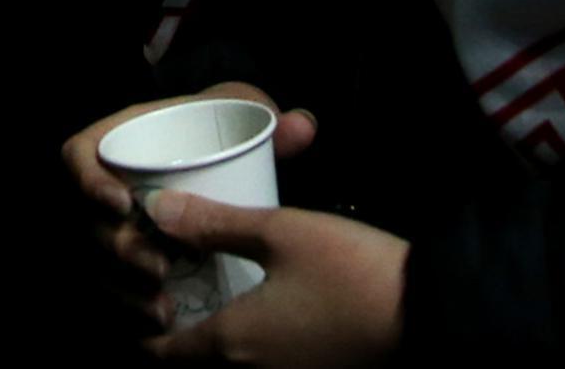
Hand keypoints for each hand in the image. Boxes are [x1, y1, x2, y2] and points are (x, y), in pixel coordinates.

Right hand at [63, 84, 318, 316]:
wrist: (225, 149)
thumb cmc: (224, 127)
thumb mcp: (244, 114)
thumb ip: (273, 125)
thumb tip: (302, 126)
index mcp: (123, 138)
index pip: (79, 155)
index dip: (89, 181)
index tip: (124, 204)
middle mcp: (108, 184)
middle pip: (87, 221)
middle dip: (120, 250)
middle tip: (160, 268)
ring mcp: (113, 225)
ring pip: (97, 263)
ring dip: (125, 291)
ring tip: (164, 312)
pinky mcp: (128, 260)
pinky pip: (113, 289)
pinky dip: (132, 310)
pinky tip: (162, 327)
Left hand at [138, 194, 405, 364]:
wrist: (426, 314)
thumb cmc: (348, 272)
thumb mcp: (280, 233)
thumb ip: (214, 225)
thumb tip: (156, 210)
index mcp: (231, 343)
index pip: (163, 356)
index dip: (142, 334)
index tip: (137, 302)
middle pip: (194, 365)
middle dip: (175, 334)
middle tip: (171, 290)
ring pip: (229, 364)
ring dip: (211, 338)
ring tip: (210, 293)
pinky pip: (261, 362)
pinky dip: (246, 342)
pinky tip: (258, 305)